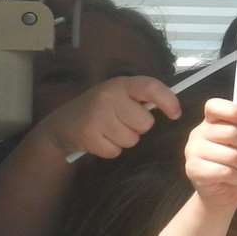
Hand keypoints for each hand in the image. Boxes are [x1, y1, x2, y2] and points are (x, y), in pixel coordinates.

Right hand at [35, 75, 179, 159]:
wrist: (61, 125)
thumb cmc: (98, 110)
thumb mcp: (116, 96)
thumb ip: (139, 99)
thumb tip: (172, 108)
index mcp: (120, 84)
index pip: (151, 87)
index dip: (168, 100)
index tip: (175, 114)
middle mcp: (109, 96)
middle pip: (145, 123)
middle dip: (137, 128)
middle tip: (120, 123)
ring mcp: (97, 116)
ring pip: (131, 139)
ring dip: (122, 140)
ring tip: (106, 131)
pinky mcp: (88, 135)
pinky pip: (115, 151)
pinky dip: (109, 150)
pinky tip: (98, 139)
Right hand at [183, 99, 236, 210]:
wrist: (227, 194)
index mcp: (212, 122)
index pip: (214, 106)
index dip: (233, 112)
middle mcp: (199, 133)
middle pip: (230, 132)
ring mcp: (193, 151)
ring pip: (231, 155)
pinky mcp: (193, 169)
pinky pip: (225, 172)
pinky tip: (234, 179)